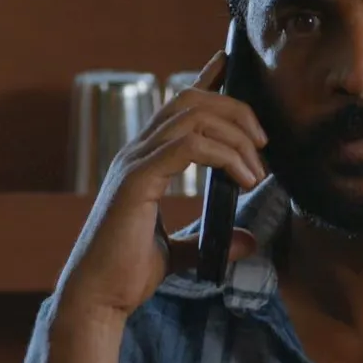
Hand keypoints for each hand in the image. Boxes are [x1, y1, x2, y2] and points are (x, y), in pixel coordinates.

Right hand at [54, 50, 266, 320]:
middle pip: (190, 100)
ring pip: (192, 117)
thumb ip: (211, 241)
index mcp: (143, 161)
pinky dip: (223, 155)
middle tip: (263, 144)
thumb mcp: (179, 254)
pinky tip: (242, 178)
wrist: (98, 299)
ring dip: (235, 136)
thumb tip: (248, 240)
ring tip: (256, 171)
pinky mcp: (137, 181)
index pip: (176, 106)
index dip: (205, 78)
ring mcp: (134, 163)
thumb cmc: (128, 275)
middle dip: (234, 110)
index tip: (228, 62)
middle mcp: (135, 153)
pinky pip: (188, 146)